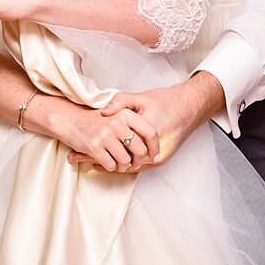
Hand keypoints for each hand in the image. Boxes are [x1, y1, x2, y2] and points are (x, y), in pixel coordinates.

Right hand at [52, 100, 160, 171]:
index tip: (154, 156)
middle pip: (140, 150)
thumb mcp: (117, 115)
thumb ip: (134, 126)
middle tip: (135, 163)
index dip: (155, 147)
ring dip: (123, 166)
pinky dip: (110, 167)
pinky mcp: (94, 146)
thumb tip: (151, 148)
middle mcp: (116, 122)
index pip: (150, 132)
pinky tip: (107, 162)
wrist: (71, 120)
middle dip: (139, 161)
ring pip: (126, 161)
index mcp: (125, 114)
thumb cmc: (98, 121)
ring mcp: (105, 135)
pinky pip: (111, 165)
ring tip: (119, 163)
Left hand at [69, 76, 223, 171]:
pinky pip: (136, 166)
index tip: (76, 151)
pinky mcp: (159, 160)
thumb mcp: (141, 97)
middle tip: (74, 158)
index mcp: (144, 136)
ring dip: (107, 164)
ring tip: (85, 161)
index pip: (113, 151)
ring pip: (126, 167)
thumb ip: (120, 101)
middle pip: (117, 163)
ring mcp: (157, 159)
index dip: (93, 152)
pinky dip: (121, 163)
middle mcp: (152, 153)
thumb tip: (102, 112)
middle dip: (95, 161)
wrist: (189, 107)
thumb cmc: (166, 101)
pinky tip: (107, 161)